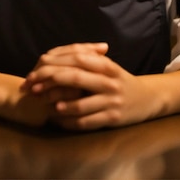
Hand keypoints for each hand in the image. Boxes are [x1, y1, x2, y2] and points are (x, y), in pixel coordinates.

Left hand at [22, 42, 152, 130]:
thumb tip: (49, 56)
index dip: (55, 63)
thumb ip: (83, 58)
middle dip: (51, 82)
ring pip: (81, 103)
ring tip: (46, 104)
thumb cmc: (118, 80)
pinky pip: (88, 122)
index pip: (78, 58)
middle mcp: (110, 81)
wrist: (147, 98)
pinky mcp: (113, 119)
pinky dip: (71, 121)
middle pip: (76, 78)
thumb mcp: (106, 65)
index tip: (36, 69)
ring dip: (61, 104)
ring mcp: (112, 101)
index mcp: (106, 65)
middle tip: (33, 87)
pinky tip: (59, 119)